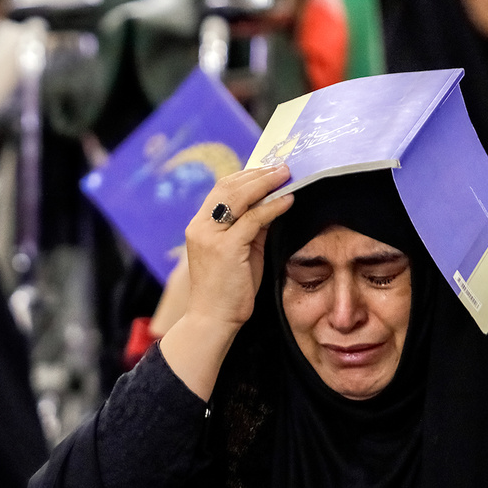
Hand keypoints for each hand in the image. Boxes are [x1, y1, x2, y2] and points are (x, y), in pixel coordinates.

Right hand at [183, 165, 293, 334]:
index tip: (269, 170)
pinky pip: (253, 219)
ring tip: (287, 176)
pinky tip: (288, 200)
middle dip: (258, 174)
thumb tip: (272, 205)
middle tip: (283, 167)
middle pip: (228, 186)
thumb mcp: (240, 252)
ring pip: (239, 196)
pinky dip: (272, 206)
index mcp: (199, 226)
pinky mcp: (225, 248)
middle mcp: (200, 226)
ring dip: (266, 183)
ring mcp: (210, 236)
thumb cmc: (227, 290)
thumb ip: (251, 228)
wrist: (212, 320)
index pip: (221, 189)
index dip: (246, 176)